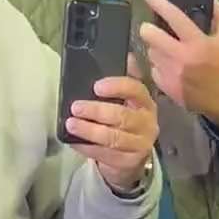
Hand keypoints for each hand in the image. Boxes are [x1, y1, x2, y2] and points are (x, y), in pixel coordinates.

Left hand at [64, 64, 157, 191]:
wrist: (132, 157)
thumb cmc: (126, 121)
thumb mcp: (128, 100)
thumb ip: (125, 81)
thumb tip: (126, 56)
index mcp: (146, 103)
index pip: (136, 91)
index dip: (117, 87)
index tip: (97, 87)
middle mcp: (147, 123)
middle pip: (122, 116)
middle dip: (97, 111)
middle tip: (76, 107)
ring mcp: (140, 144)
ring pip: (113, 137)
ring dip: (90, 130)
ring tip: (72, 124)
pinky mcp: (129, 162)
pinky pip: (106, 155)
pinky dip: (87, 148)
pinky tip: (74, 141)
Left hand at [140, 0, 218, 124]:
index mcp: (198, 43)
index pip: (174, 18)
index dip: (159, 4)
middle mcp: (182, 58)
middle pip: (150, 36)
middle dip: (148, 29)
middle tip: (151, 29)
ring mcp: (171, 73)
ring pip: (151, 52)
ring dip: (156, 48)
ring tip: (166, 50)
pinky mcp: (165, 86)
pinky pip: (153, 69)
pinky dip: (158, 65)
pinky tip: (169, 67)